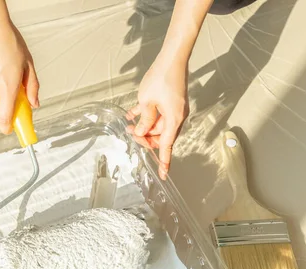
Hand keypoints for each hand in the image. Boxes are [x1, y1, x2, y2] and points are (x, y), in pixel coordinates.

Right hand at [0, 17, 38, 133]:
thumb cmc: (8, 39)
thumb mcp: (28, 64)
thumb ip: (32, 87)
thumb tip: (34, 103)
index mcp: (7, 87)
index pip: (6, 117)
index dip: (9, 127)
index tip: (11, 131)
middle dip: (2, 102)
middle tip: (9, 89)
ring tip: (1, 66)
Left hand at [127, 56, 188, 179]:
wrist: (173, 56)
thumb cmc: (161, 77)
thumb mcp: (147, 101)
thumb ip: (144, 120)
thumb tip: (141, 132)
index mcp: (173, 119)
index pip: (166, 146)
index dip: (163, 161)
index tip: (162, 175)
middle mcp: (177, 117)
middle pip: (161, 137)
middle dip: (146, 139)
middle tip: (131, 135)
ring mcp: (175, 109)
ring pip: (158, 126)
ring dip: (144, 127)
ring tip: (129, 124)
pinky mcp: (171, 101)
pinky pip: (158, 114)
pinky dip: (146, 116)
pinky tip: (132, 115)